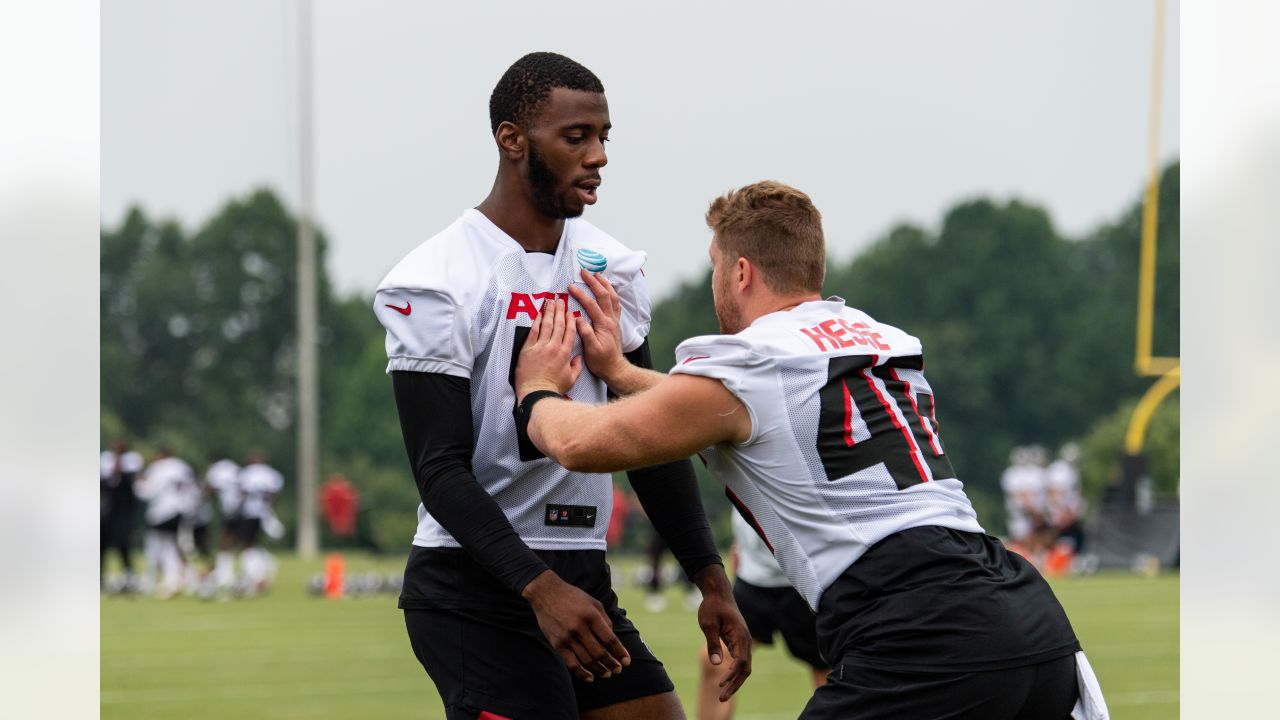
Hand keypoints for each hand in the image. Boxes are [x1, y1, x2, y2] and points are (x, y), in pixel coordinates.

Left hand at [515, 298, 582, 400]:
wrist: (537, 393)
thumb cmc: (554, 388)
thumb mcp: (571, 379)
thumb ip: (576, 367)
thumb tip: (578, 358)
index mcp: (565, 353)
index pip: (569, 332)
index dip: (570, 320)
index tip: (571, 312)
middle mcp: (554, 347)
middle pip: (558, 325)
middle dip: (560, 311)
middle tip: (561, 301)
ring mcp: (540, 347)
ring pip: (547, 325)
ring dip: (549, 312)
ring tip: (550, 302)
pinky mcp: (528, 349)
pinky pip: (534, 331)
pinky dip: (537, 321)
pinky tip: (539, 314)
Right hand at [522, 570, 630, 682]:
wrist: (546, 593)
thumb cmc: (573, 597)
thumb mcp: (593, 603)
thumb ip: (605, 620)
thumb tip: (613, 640)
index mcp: (591, 616)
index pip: (610, 639)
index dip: (620, 652)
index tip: (627, 661)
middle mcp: (580, 627)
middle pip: (599, 653)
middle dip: (611, 664)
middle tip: (618, 670)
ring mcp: (567, 637)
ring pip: (587, 661)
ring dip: (599, 670)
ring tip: (607, 674)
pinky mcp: (557, 644)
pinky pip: (571, 664)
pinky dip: (582, 674)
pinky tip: (590, 678)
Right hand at [568, 268, 627, 383]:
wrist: (615, 368)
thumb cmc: (601, 361)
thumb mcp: (591, 350)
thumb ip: (586, 333)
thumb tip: (578, 319)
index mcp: (603, 325)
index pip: (591, 304)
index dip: (580, 294)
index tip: (570, 287)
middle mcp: (611, 320)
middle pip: (604, 295)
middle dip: (594, 282)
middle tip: (584, 272)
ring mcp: (614, 320)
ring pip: (613, 297)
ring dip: (605, 284)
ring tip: (598, 274)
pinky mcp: (615, 323)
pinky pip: (615, 303)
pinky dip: (612, 293)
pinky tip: (608, 289)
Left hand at [693, 566, 752, 700]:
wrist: (718, 594)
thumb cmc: (712, 607)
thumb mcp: (708, 624)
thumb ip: (712, 643)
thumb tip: (717, 664)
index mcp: (740, 636)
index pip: (741, 661)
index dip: (732, 674)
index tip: (721, 683)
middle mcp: (746, 641)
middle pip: (745, 668)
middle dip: (735, 685)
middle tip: (721, 698)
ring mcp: (743, 642)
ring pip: (743, 667)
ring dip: (735, 681)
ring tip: (722, 695)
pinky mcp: (738, 643)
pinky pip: (739, 662)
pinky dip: (733, 673)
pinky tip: (724, 682)